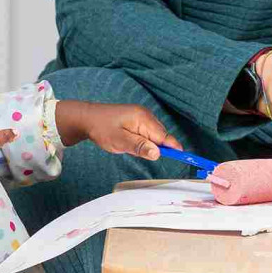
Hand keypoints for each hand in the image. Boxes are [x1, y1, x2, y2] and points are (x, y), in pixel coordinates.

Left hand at [55, 100, 180, 159]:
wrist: (87, 118)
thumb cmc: (102, 128)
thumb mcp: (120, 141)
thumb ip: (140, 147)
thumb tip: (158, 153)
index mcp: (143, 118)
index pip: (164, 136)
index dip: (173, 148)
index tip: (184, 157)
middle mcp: (146, 115)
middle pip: (160, 136)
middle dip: (154, 148)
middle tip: (134, 150)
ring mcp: (141, 117)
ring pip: (153, 136)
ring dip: (145, 145)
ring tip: (127, 145)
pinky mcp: (137, 120)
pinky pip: (146, 134)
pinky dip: (140, 141)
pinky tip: (127, 142)